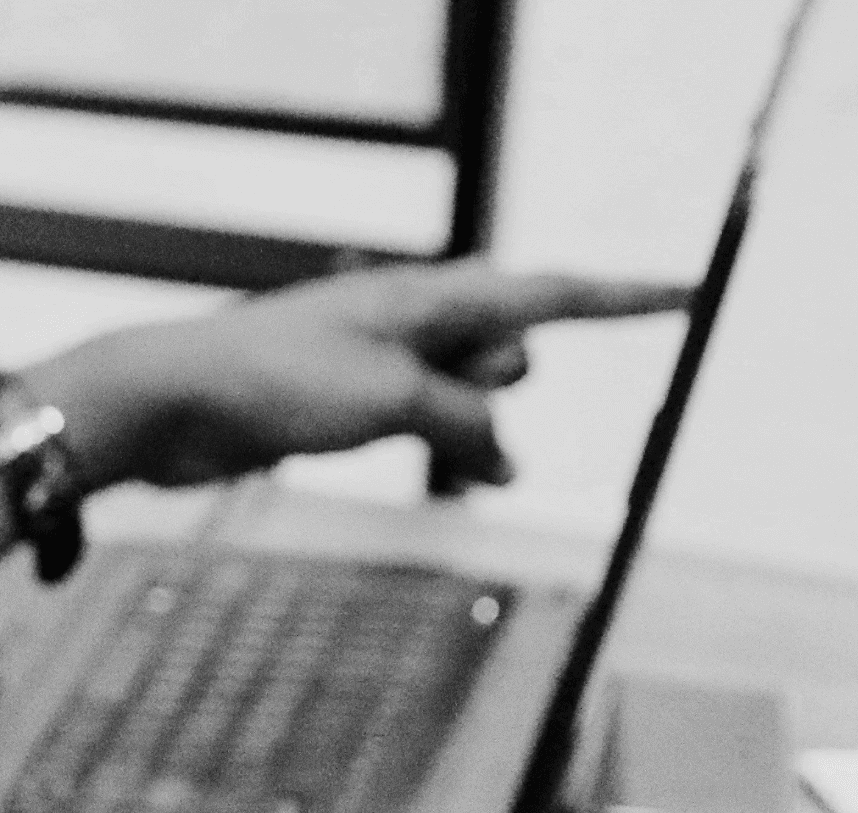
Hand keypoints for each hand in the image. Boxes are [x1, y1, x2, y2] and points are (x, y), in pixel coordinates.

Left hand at [29, 262, 689, 494]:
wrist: (170, 404)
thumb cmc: (273, 383)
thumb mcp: (389, 400)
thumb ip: (462, 419)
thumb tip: (504, 453)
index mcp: (426, 297)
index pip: (548, 294)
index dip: (622, 301)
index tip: (687, 297)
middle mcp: (410, 320)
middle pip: (507, 343)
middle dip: (510, 378)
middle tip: (445, 401)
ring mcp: (381, 361)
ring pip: (470, 389)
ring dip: (480, 425)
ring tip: (478, 456)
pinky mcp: (350, 403)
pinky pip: (430, 418)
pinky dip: (454, 442)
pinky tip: (475, 472)